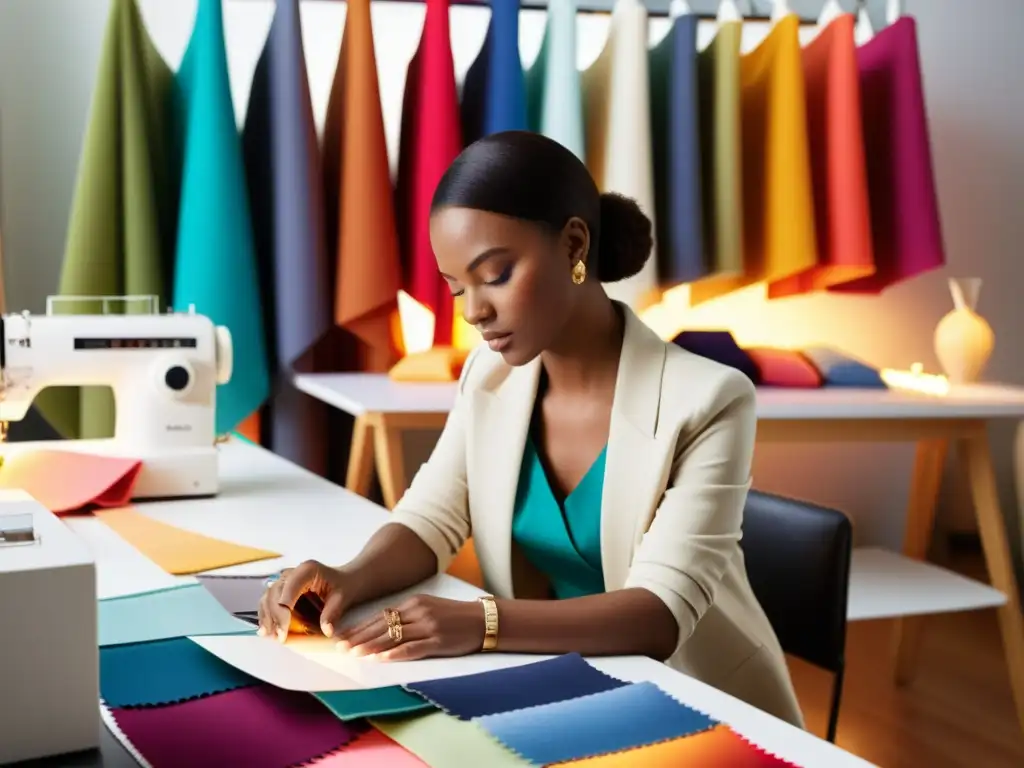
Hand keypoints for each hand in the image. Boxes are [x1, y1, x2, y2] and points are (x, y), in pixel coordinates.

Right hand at [257, 560, 353, 642]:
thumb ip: (332, 613)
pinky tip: (266, 630)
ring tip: (269, 636)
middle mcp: (292, 572)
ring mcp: (285, 580)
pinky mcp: (282, 589)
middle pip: (274, 593)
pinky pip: (269, 602)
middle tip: (280, 637)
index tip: (284, 632)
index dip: (283, 612)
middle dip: (274, 616)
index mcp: (307, 570)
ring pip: (268, 597)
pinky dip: (267, 615)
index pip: (288, 590)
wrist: (345, 580)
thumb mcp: (342, 598)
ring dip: (267, 617)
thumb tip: (326, 631)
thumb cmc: (344, 587)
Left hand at [335, 595, 484, 661]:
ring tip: (354, 654)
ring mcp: (428, 626)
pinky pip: (412, 647)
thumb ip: (408, 617)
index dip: (360, 628)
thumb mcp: (429, 609)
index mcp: (414, 602)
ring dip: (371, 646)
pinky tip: (381, 658)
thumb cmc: (454, 617)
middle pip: (382, 625)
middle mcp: (419, 611)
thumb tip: (381, 629)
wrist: (483, 620)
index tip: (343, 637)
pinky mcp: (438, 640)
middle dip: (359, 637)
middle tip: (340, 648)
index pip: (380, 616)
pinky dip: (395, 653)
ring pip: (393, 636)